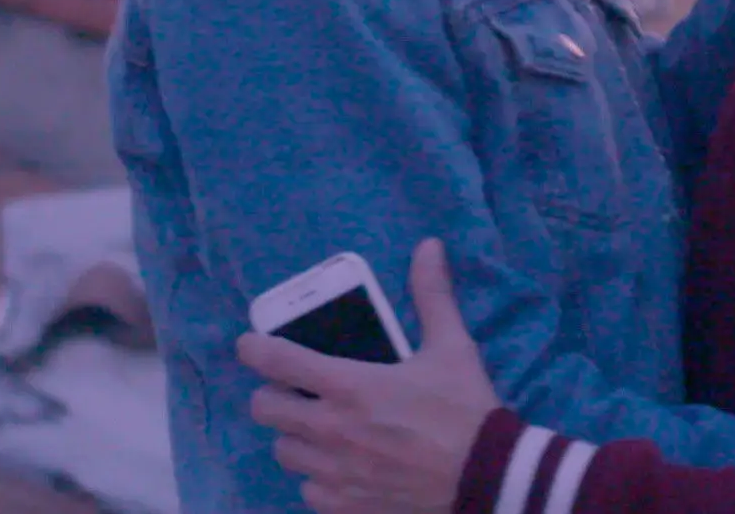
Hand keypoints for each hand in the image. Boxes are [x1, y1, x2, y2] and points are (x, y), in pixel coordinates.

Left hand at [239, 240, 497, 513]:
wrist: (485, 476)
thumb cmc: (464, 409)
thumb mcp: (451, 347)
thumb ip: (431, 296)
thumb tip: (428, 246)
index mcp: (350, 385)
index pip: (278, 362)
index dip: (254, 348)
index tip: (249, 345)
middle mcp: (331, 429)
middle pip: (265, 409)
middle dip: (273, 394)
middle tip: (295, 390)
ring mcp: (334, 472)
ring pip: (284, 450)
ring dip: (295, 435)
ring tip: (318, 428)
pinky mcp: (344, 504)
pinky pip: (307, 490)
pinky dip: (317, 477)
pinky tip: (339, 466)